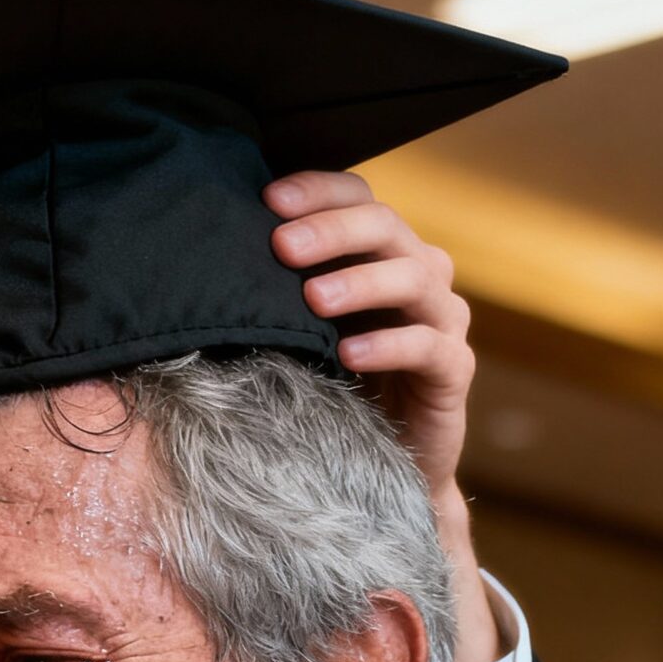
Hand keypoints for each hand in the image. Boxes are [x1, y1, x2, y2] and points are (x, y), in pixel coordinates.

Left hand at [266, 172, 500, 661]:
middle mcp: (420, 275)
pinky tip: (350, 352)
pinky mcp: (454, 372)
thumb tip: (208, 261)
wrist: (383, 469)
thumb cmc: (334, 391)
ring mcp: (443, 321)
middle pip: (386, 228)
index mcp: (382, 254)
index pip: (360, 197)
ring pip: (415, 279)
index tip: (268, 200)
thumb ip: (280, 292)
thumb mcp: (300, 334)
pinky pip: (430, 347)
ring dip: (361, 283)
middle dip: (331, 232)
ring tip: (314, 297)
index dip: (318, 191)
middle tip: (282, 246)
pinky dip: (390, 345)